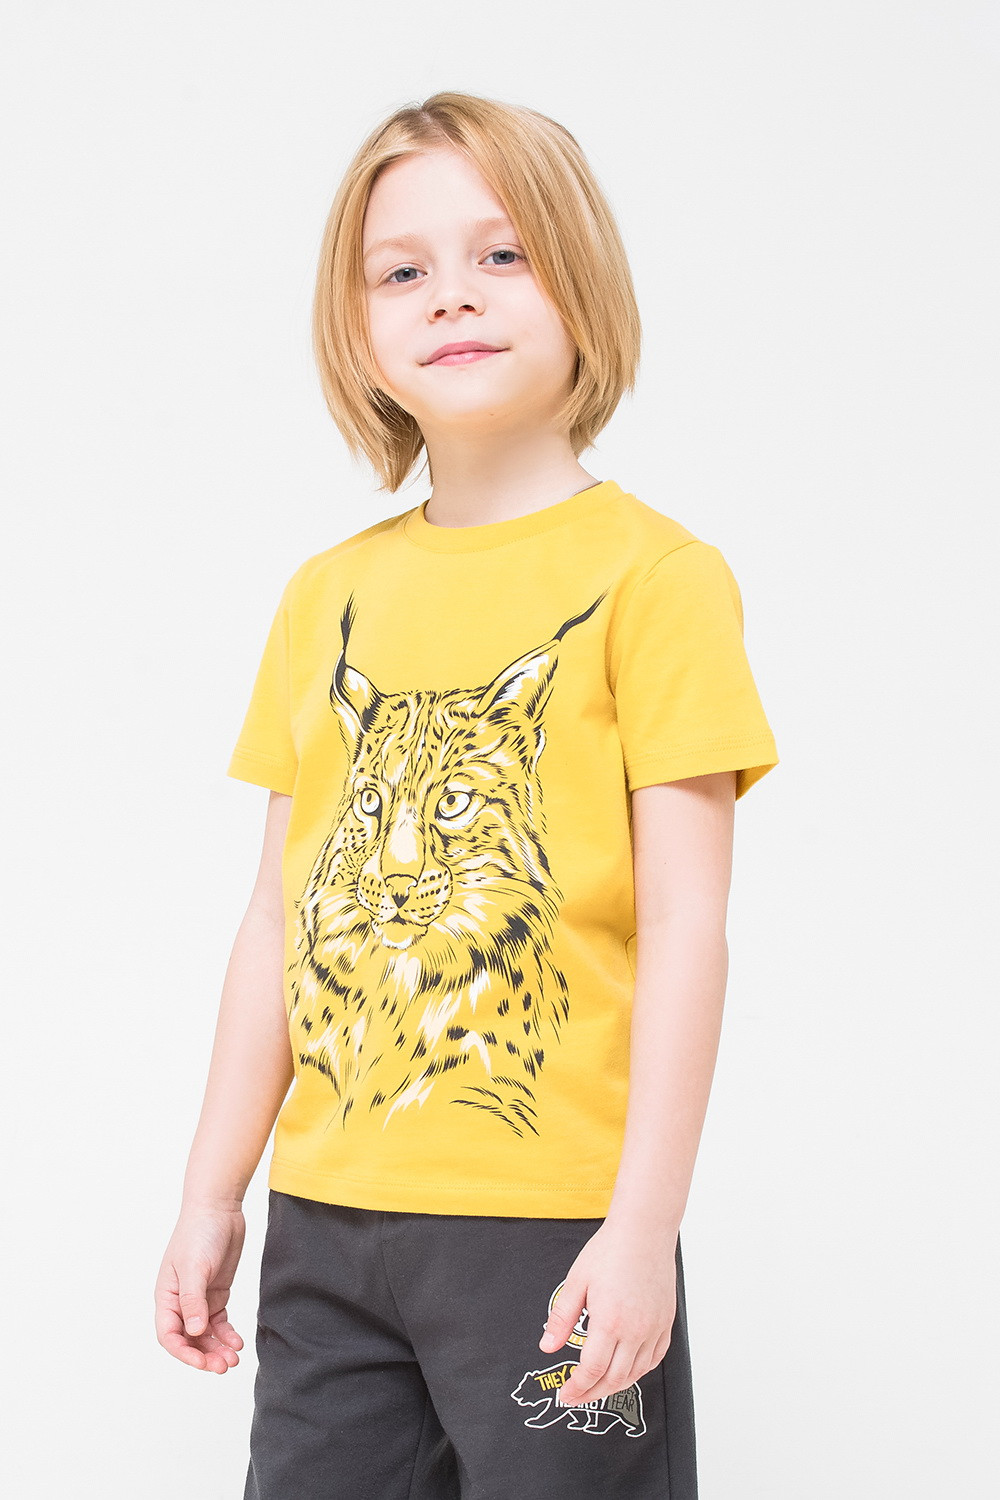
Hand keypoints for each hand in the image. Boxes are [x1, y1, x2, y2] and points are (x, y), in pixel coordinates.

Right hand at [154, 1205, 246, 1372]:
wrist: (219, 1208)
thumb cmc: (199, 1233)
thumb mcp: (194, 1267)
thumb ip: (193, 1301)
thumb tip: (194, 1332)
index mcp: (166, 1296)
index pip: (169, 1335)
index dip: (183, 1352)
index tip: (202, 1362)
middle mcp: (181, 1301)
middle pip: (188, 1339)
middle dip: (204, 1355)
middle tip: (223, 1366)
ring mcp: (200, 1298)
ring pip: (205, 1334)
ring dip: (217, 1348)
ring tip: (233, 1359)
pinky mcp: (217, 1293)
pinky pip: (220, 1322)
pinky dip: (227, 1334)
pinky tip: (237, 1342)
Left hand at [538, 1215, 677, 1406]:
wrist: (644, 1231)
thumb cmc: (610, 1250)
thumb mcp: (576, 1282)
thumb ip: (561, 1318)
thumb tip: (548, 1346)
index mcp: (609, 1321)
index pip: (591, 1371)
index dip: (576, 1388)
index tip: (564, 1395)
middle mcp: (635, 1330)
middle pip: (614, 1379)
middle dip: (592, 1393)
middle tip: (576, 1397)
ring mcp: (654, 1328)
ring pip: (636, 1373)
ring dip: (615, 1385)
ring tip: (597, 1387)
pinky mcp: (666, 1322)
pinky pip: (654, 1358)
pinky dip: (639, 1371)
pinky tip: (626, 1369)